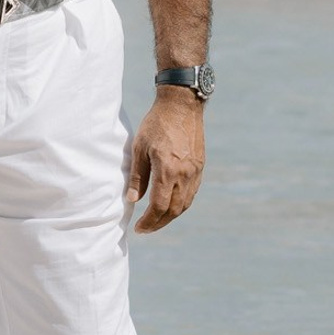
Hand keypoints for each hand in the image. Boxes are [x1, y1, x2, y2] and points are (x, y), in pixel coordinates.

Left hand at [125, 87, 203, 232]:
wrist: (181, 106)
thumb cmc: (156, 124)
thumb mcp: (139, 147)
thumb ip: (137, 176)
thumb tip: (133, 200)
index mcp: (167, 170)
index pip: (158, 206)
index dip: (148, 221)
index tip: (138, 228)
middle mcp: (184, 175)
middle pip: (173, 210)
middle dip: (158, 223)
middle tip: (145, 229)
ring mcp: (195, 172)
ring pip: (184, 204)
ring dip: (170, 216)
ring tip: (156, 220)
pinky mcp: (200, 168)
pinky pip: (191, 194)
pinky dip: (180, 204)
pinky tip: (170, 205)